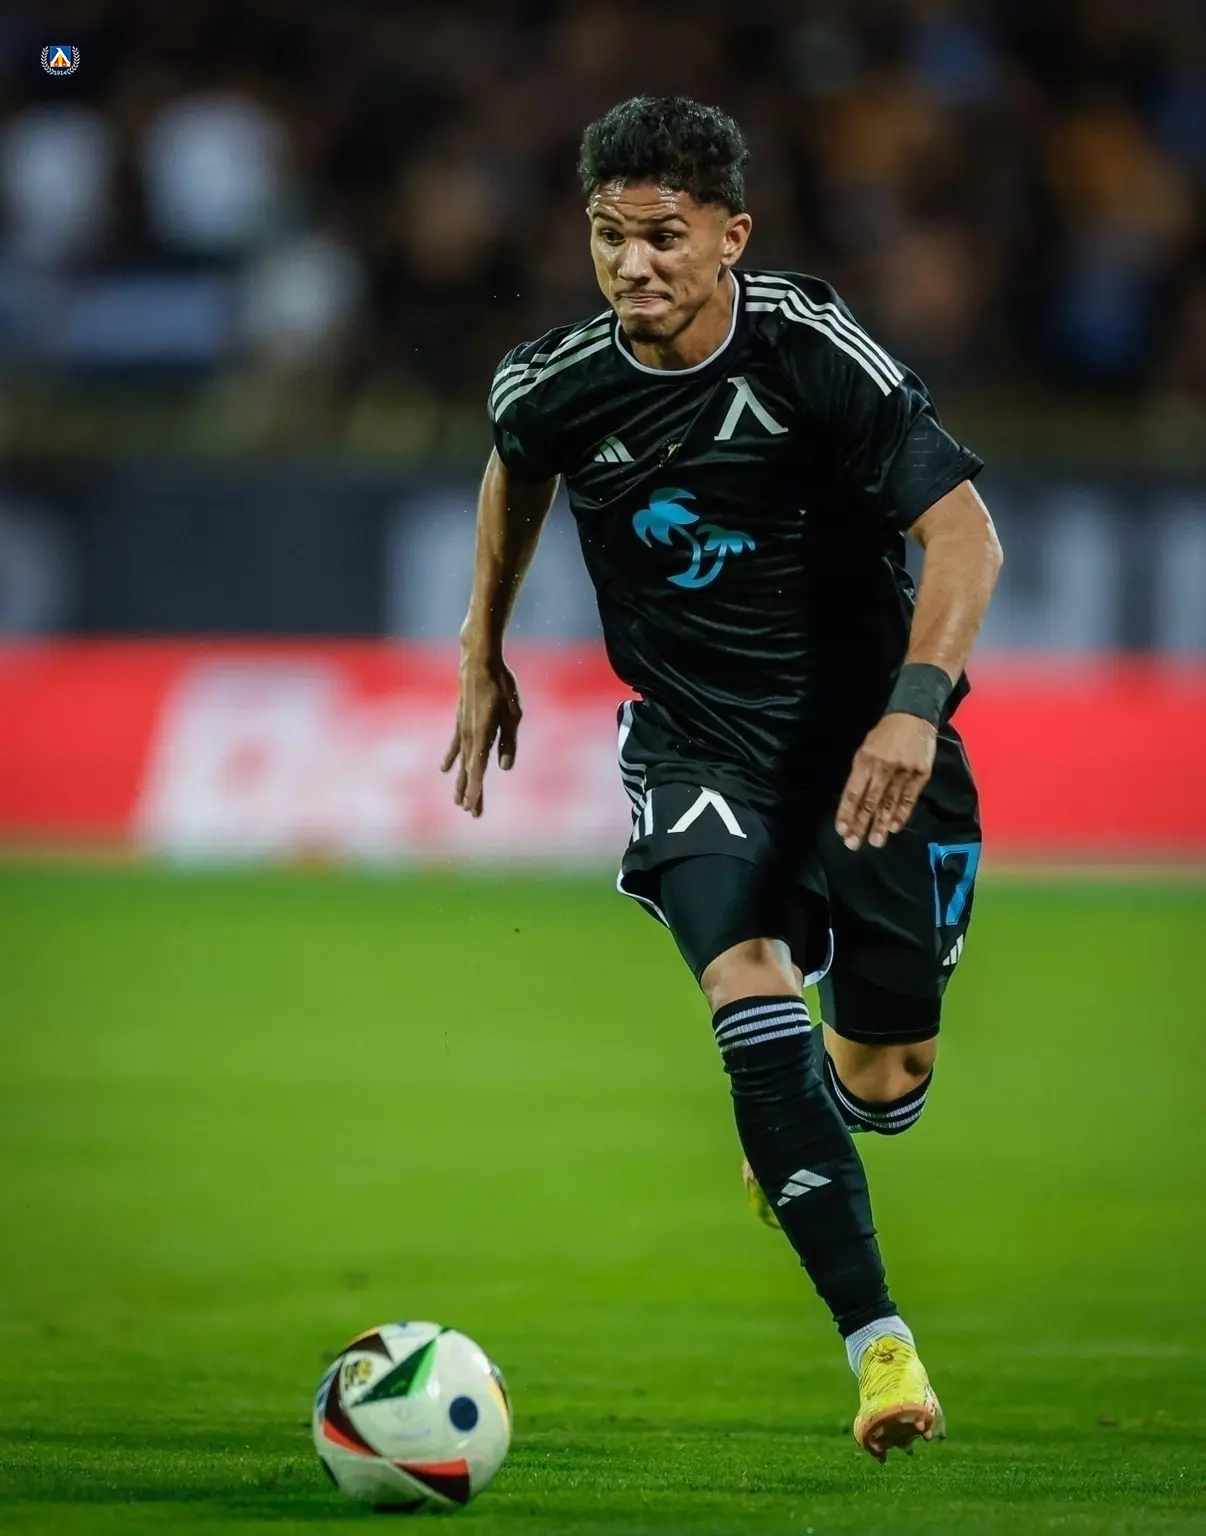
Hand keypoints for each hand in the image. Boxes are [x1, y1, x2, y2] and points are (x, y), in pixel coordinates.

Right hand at [440, 656, 522, 817]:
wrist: (479, 661)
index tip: (472, 807)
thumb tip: (505, 767)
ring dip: (460, 781)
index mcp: (483, 735)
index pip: (478, 769)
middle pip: (470, 770)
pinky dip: (450, 757)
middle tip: (473, 814)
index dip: (475, 790)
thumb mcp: (513, 714)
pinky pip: (454, 744)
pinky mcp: (460, 721)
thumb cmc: (501, 686)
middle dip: (471, 793)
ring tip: (458, 802)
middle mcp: (469, 735)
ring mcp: (463, 728)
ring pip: (461, 761)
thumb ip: (509, 741)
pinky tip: (443, 770)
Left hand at [835, 713, 937, 850]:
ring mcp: (903, 771)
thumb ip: (861, 774)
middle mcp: (883, 767)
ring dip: (881, 824)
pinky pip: (909, 798)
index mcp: (865, 760)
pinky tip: (895, 827)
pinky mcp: (921, 774)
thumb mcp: (865, 749)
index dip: (846, 813)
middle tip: (853, 844)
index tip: (841, 831)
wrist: (914, 718)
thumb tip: (854, 803)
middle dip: (861, 824)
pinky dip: (902, 814)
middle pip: (870, 801)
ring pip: (890, 803)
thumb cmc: (884, 736)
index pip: (853, 792)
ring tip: (875, 842)